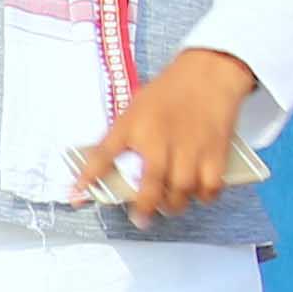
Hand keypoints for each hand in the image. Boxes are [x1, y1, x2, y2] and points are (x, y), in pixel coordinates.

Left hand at [69, 49, 253, 221]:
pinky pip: (210, 186)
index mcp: (135, 126)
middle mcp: (160, 139)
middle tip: (141, 217)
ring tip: (168, 205)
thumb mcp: (134, 110)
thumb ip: (119, 139)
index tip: (76, 196)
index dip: (88, 177)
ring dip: (173, 205)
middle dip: (144, 207)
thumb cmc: (168, 93)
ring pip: (181, 191)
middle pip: (151, 185)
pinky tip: (197, 193)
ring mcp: (190, 147)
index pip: (104, 154)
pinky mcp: (216, 152)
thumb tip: (101, 168)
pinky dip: (204, 196)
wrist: (208, 73)